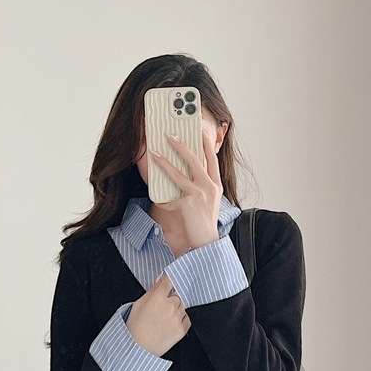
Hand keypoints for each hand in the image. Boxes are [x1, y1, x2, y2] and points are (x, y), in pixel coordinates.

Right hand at [126, 273, 191, 356]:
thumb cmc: (135, 327)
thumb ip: (152, 290)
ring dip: (176, 309)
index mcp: (158, 297)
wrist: (137, 348)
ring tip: (163, 318)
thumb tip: (161, 279)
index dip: (169, 281)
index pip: (169, 281)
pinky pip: (187, 318)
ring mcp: (177, 318)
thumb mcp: (139, 304)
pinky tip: (170, 324)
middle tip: (161, 308)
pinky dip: (181, 319)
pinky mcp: (182, 329)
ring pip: (182, 306)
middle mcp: (170, 306)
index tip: (169, 282)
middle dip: (170, 299)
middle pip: (176, 295)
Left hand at [149, 128, 221, 249]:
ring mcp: (199, 195)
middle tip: (170, 136)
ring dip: (164, 163)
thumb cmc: (205, 220)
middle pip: (194, 160)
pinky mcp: (188, 205)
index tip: (200, 130)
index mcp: (216, 184)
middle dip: (181, 146)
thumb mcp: (210, 199)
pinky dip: (163, 201)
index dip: (206, 143)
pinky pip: (170, 199)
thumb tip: (190, 171)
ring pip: (178, 175)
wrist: (207, 240)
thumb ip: (203, 185)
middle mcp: (209, 187)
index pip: (212, 159)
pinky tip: (156, 200)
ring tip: (154, 154)